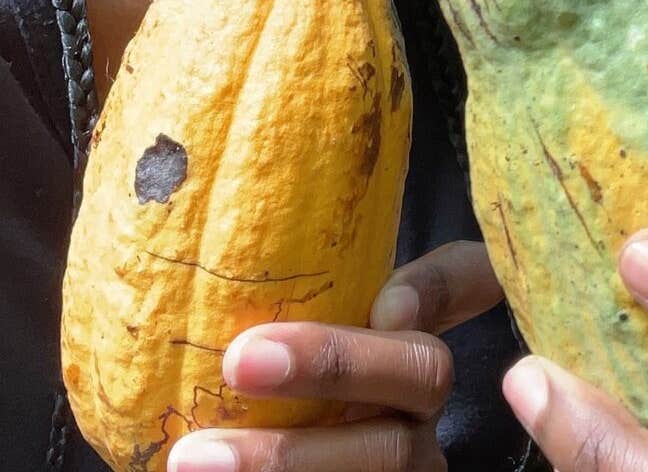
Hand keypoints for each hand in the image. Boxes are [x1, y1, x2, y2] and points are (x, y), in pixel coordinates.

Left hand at [165, 240, 503, 470]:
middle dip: (334, 365)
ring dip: (289, 456)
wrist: (295, 455)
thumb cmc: (275, 372)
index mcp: (415, 328)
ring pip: (389, 454)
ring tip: (197, 459)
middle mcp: (427, 393)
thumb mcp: (300, 322)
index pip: (467, 276)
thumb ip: (289, 287)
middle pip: (423, 370)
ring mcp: (415, 457)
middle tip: (240, 361)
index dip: (441, 282)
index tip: (389, 301)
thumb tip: (181, 201)